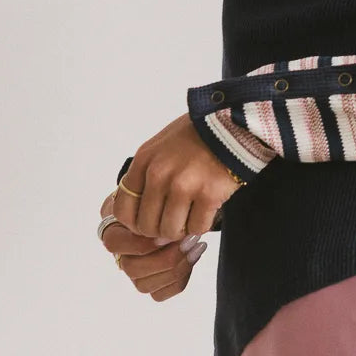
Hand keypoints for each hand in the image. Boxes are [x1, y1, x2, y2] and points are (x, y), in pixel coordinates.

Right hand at [98, 190, 207, 300]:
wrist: (169, 199)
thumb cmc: (159, 192)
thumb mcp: (148, 187)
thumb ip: (149, 198)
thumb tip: (164, 208)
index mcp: (113, 230)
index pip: (114, 244)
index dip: (141, 242)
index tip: (165, 230)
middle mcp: (120, 254)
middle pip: (131, 269)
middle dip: (164, 257)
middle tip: (189, 239)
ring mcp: (135, 271)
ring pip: (145, 286)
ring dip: (176, 267)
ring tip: (196, 245)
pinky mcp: (151, 283)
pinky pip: (160, 294)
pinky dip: (180, 279)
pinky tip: (194, 256)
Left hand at [112, 112, 245, 241]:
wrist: (232, 123)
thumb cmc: (196, 135)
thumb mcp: (160, 147)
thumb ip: (146, 175)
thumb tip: (140, 212)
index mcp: (144, 161)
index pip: (123, 210)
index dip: (135, 224)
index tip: (149, 222)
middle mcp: (159, 174)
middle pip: (146, 226)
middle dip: (160, 230)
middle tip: (174, 222)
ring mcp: (183, 185)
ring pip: (170, 231)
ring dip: (181, 229)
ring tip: (190, 216)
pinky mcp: (209, 194)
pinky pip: (197, 227)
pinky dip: (202, 225)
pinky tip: (207, 211)